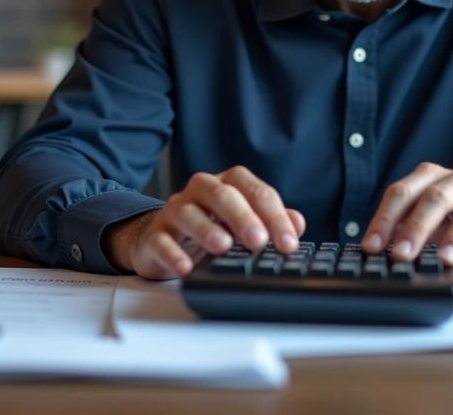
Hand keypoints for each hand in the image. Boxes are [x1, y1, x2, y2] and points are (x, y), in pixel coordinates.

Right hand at [103, 166, 305, 279]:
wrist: (162, 240)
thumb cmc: (210, 228)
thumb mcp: (243, 223)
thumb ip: (271, 221)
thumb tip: (297, 224)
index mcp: (228, 184)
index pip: (255, 191)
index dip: (274, 216)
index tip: (288, 242)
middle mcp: (201, 191)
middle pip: (223, 195)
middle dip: (243, 217)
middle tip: (259, 241)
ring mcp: (176, 210)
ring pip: (189, 212)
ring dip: (207, 229)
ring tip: (223, 247)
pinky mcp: (155, 234)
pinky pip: (162, 240)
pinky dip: (173, 253)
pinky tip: (186, 267)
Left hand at [361, 163, 452, 287]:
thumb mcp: (434, 229)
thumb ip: (407, 232)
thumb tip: (373, 251)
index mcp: (436, 181)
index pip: (404, 192)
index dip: (385, 218)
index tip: (371, 246)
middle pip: (437, 197)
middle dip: (416, 225)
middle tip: (401, 254)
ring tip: (445, 259)